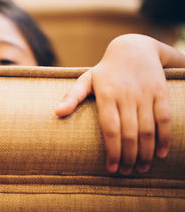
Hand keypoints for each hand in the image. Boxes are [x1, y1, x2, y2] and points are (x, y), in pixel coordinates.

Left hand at [55, 34, 170, 174]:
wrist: (133, 48)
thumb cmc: (105, 70)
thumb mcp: (86, 79)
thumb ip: (72, 96)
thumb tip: (56, 113)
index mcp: (106, 94)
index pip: (110, 129)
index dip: (112, 150)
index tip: (111, 168)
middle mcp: (126, 95)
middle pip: (129, 133)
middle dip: (128, 157)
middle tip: (125, 173)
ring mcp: (144, 94)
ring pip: (148, 129)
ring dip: (146, 152)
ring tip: (140, 168)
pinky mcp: (160, 92)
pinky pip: (164, 118)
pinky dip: (164, 138)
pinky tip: (160, 154)